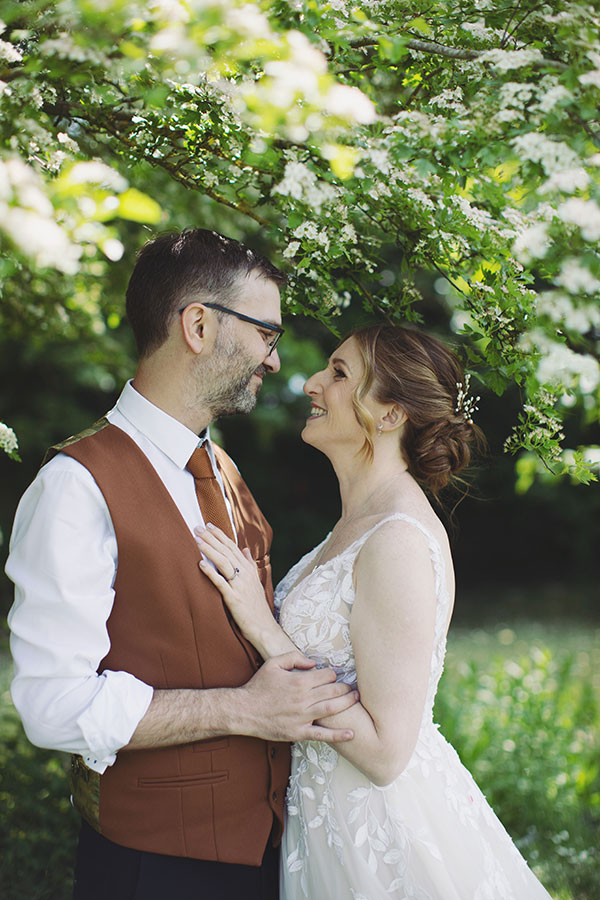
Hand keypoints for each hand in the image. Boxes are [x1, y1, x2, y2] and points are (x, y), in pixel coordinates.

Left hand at [195, 524, 272, 640]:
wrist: (264, 627)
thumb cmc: (257, 606)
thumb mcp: (255, 582)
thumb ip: (249, 564)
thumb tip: (246, 549)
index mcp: (249, 570)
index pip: (233, 547)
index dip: (220, 535)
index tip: (209, 525)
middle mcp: (245, 574)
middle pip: (226, 551)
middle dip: (211, 538)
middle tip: (197, 527)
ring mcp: (240, 586)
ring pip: (223, 562)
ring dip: (210, 550)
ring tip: (197, 540)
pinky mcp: (234, 598)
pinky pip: (220, 583)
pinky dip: (210, 573)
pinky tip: (200, 564)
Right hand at [241, 651, 356, 742]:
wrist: (244, 711)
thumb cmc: (258, 686)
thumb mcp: (273, 663)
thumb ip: (294, 657)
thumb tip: (313, 662)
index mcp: (299, 681)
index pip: (326, 676)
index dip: (332, 675)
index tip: (333, 677)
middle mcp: (304, 699)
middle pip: (333, 691)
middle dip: (346, 688)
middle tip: (353, 688)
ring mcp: (303, 717)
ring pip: (332, 709)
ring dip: (347, 703)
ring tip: (356, 699)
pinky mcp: (299, 732)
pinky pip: (322, 735)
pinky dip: (338, 735)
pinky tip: (351, 733)